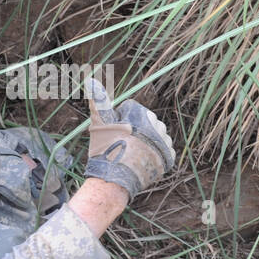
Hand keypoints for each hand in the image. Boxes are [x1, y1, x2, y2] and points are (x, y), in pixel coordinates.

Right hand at [83, 78, 174, 198]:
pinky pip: (162, 152)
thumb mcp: (100, 122)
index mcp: (143, 113)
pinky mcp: (168, 157)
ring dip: (145, 143)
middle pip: (145, 124)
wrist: (114, 179)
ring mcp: (164, 142)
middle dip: (135, 132)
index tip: (114, 134)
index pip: (132, 112)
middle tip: (121, 146)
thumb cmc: (104, 149)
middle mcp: (158, 125)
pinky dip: (154, 155)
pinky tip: (142, 160)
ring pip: (155, 137)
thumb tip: (90, 79)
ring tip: (131, 154)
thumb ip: (99, 100)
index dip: (120, 123)